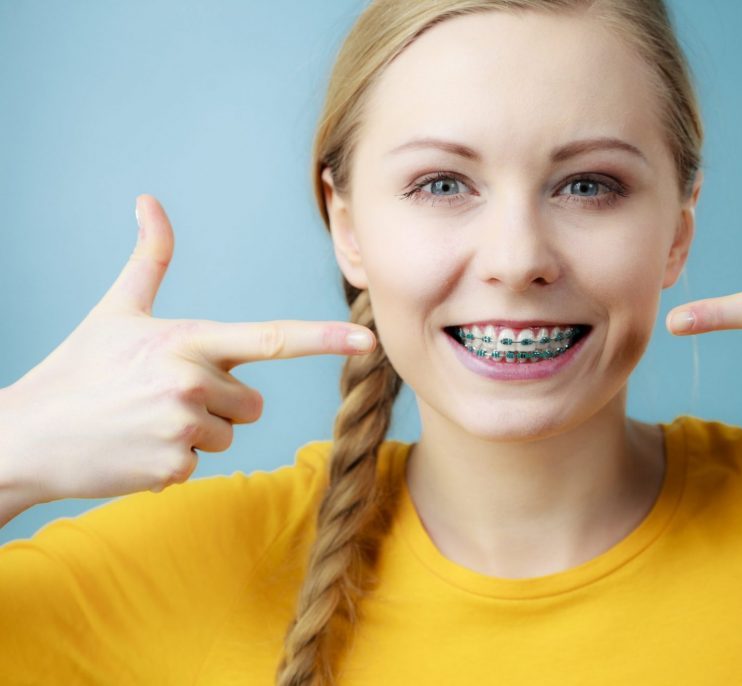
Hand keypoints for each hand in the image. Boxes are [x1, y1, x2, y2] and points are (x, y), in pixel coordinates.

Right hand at [2, 195, 376, 502]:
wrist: (26, 435)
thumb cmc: (79, 369)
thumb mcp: (116, 310)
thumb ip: (149, 259)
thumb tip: (149, 200)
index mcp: (188, 339)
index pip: (272, 338)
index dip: (324, 337)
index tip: (368, 339)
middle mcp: (193, 381)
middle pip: (252, 403)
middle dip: (220, 403)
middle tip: (163, 397)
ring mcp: (183, 427)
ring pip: (229, 435)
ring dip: (198, 433)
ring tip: (147, 421)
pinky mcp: (172, 468)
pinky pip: (201, 464)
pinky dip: (174, 460)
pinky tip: (137, 447)